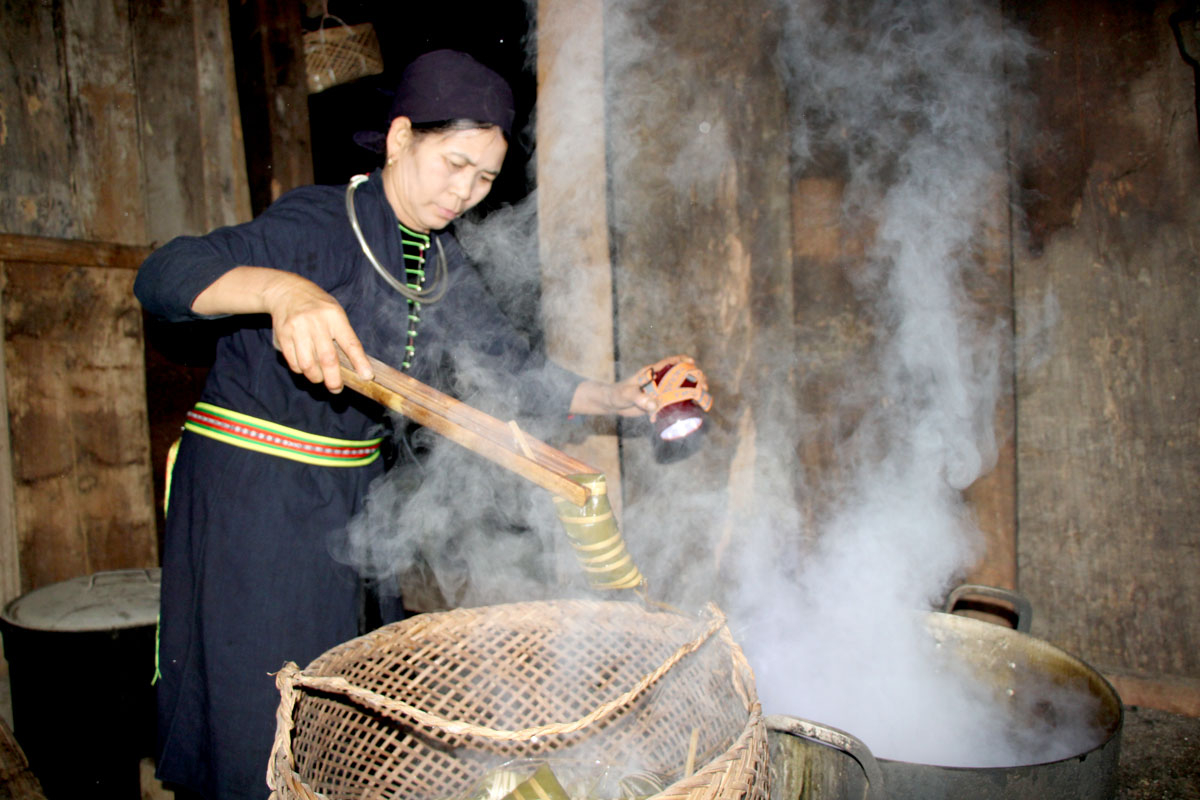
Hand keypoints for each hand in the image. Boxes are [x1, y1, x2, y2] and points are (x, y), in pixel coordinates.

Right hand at [261, 273, 372, 392]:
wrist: (286, 291)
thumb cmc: (317, 307)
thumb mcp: (335, 314)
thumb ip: (343, 336)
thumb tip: (355, 366)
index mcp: (334, 316)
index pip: (350, 343)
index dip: (359, 362)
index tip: (367, 376)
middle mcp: (316, 322)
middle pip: (327, 359)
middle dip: (334, 379)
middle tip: (336, 388)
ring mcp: (297, 329)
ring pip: (308, 365)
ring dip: (316, 377)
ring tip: (320, 378)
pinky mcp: (282, 336)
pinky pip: (294, 362)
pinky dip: (301, 370)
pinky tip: (306, 367)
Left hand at [568, 354, 706, 417]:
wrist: (612, 404)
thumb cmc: (618, 394)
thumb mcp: (628, 395)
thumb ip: (640, 399)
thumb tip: (655, 405)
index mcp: (651, 372)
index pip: (669, 362)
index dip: (681, 359)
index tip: (692, 361)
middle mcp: (658, 380)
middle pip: (679, 376)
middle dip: (693, 378)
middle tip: (704, 386)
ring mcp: (659, 392)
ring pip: (678, 390)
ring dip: (691, 393)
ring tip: (702, 399)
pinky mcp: (657, 403)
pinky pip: (672, 404)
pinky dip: (682, 406)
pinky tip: (691, 412)